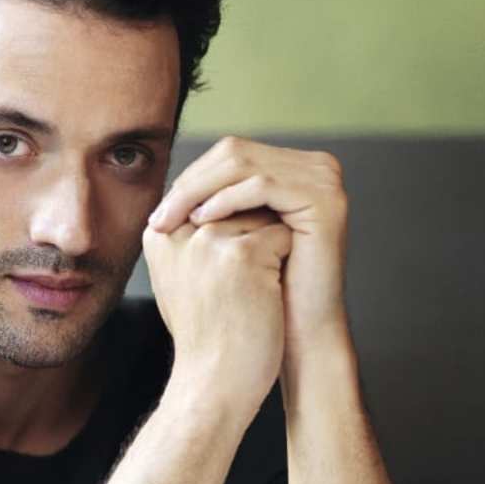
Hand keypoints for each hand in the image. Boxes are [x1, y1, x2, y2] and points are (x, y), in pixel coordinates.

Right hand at [143, 207, 291, 420]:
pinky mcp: (243, 253)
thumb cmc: (205, 334)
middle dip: (252, 237)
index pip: (212, 202)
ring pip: (263, 215)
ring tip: (249, 291)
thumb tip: (224, 198)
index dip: (232, 234)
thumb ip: (190, 236)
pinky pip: (283, 234)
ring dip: (270, 249)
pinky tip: (264, 294)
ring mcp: (209, 240)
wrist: (213, 382)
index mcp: (158, 234)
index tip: (225, 275)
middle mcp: (178, 230)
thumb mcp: (180, 276)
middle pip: (238, 203)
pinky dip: (285, 262)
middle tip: (240, 287)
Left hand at [148, 136, 349, 355]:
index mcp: (295, 167)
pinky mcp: (325, 198)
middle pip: (235, 154)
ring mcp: (324, 179)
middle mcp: (316, 166)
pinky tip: (201, 220)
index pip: (229, 155)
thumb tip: (165, 183)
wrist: (300, 329)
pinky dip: (226, 200)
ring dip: (199, 191)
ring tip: (173, 220)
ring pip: (243, 166)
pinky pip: (262, 186)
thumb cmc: (263, 287)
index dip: (190, 178)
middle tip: (160, 217)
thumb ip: (211, 199)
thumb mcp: (234, 233)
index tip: (159, 211)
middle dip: (190, 184)